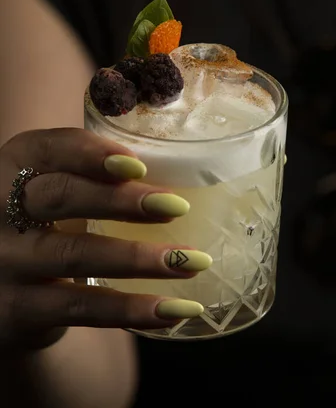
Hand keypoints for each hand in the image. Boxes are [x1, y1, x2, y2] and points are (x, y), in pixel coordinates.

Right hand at [0, 128, 208, 350]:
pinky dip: (132, 310)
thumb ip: (89, 170)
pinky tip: (174, 309)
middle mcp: (0, 210)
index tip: (138, 165)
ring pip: (77, 255)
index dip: (91, 153)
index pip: (48, 149)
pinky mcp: (16, 310)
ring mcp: (5, 262)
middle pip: (61, 197)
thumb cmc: (41, 218)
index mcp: (14, 166)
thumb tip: (166, 175)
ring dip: (141, 259)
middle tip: (177, 206)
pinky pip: (81, 309)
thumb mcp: (50, 184)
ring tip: (193, 261)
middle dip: (122, 201)